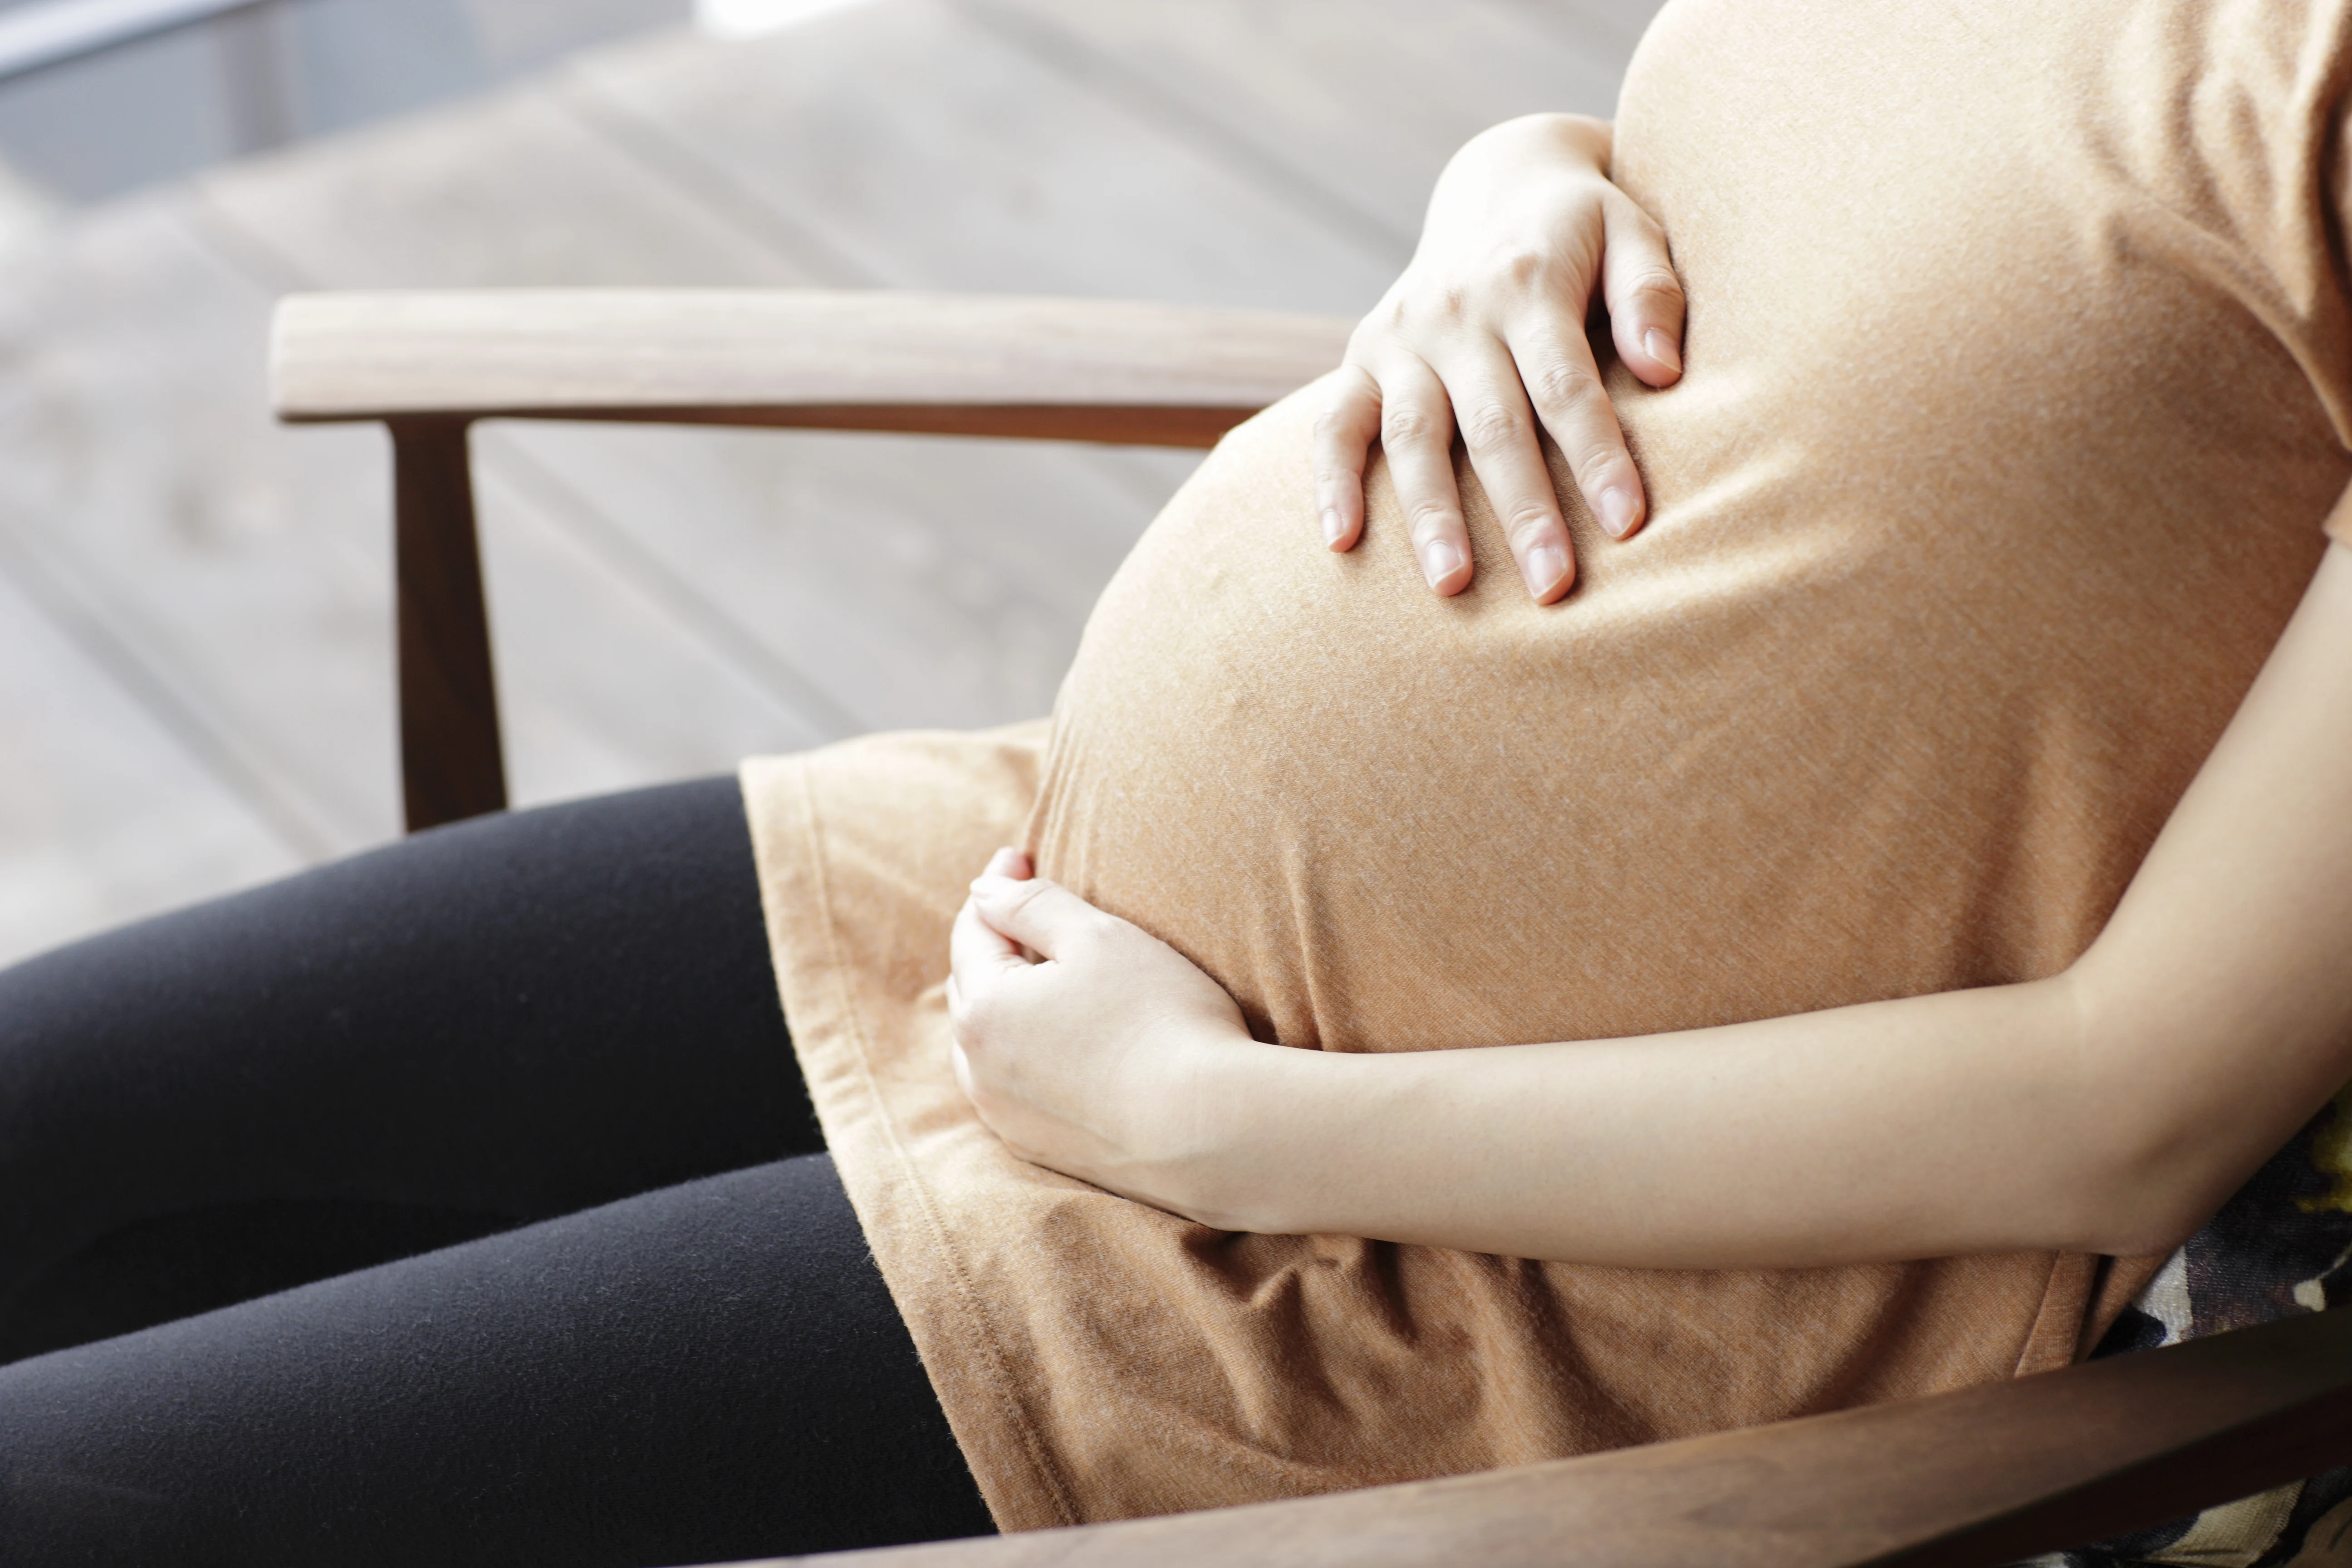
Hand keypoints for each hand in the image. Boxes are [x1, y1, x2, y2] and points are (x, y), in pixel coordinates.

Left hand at [946, 848, 1259, 1219]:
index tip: (1022, 855)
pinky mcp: (1040, 1148)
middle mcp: (978, 1068)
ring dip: (1008, 1002)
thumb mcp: (1097, 938)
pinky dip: (1027, 1052)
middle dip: (995, 942)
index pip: (974, 928)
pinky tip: (1065, 1041)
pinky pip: (1015, 1086)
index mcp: (983, 1008)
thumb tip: (982, 889)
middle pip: (973, 985)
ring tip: (1043, 974)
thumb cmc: (1159, 1020)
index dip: (998, 885)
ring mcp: (1006, 1116)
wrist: (1210, 1132)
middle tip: (1029, 907)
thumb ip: (1031, 905)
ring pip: (989, 1041)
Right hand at [1315, 114, 1685, 601]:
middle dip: (1522, 510)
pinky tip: (1343, 542)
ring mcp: (1400, 338)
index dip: (1596, 455)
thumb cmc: (1582, 232)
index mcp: (1526, 284)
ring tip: (1452, 586)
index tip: (1628, 524)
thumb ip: (1649, 293)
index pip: (1565, 384)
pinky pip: (1335, 424)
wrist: (1498, 186)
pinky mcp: (1360, 357)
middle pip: (1492, 424)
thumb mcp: (1631, 232)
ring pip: (1413, 436)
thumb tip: (1662, 371)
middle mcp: (1454, 312)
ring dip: (1430, 515)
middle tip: (1552, 587)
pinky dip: (1331, 481)